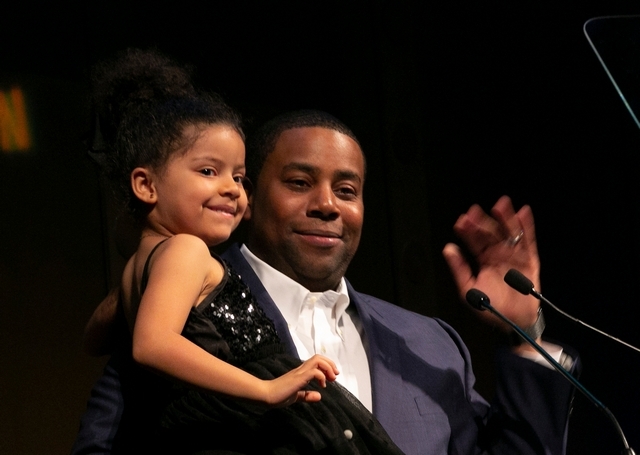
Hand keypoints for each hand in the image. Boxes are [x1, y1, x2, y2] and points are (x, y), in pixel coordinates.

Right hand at [263, 354, 338, 406]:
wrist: (266, 395)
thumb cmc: (278, 395)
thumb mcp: (296, 397)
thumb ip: (306, 396)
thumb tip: (319, 396)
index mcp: (301, 372)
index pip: (317, 361)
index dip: (327, 366)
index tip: (332, 377)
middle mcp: (301, 369)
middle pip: (319, 357)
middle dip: (330, 364)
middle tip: (334, 376)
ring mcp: (299, 372)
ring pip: (317, 361)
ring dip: (328, 368)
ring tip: (330, 379)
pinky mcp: (298, 378)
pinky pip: (313, 372)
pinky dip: (321, 376)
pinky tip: (321, 385)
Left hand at [442, 195, 540, 330]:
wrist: (513, 323)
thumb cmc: (491, 308)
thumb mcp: (468, 290)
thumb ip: (459, 269)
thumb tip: (448, 248)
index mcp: (484, 260)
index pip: (475, 242)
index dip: (469, 231)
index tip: (462, 221)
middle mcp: (499, 256)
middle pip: (492, 234)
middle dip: (484, 222)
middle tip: (475, 210)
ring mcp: (515, 257)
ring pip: (510, 234)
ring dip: (506, 219)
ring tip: (501, 204)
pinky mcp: (530, 261)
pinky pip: (528, 242)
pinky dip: (527, 228)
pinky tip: (523, 213)